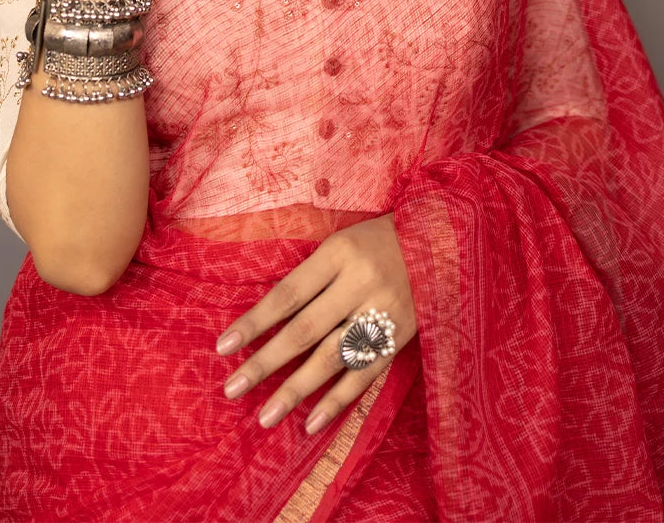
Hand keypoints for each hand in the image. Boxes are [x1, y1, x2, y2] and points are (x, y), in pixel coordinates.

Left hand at [215, 214, 415, 435]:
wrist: (439, 242)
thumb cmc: (376, 240)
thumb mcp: (339, 243)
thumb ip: (309, 277)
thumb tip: (266, 320)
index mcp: (338, 254)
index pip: (287, 294)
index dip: (255, 322)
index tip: (223, 347)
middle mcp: (359, 284)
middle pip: (305, 329)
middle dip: (266, 362)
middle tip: (232, 390)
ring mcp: (382, 314)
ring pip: (333, 358)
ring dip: (297, 390)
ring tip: (266, 416)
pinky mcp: (400, 338)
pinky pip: (365, 375)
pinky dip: (338, 401)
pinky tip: (311, 422)